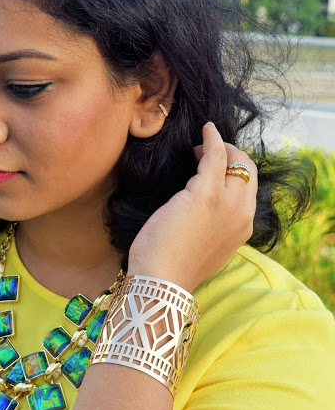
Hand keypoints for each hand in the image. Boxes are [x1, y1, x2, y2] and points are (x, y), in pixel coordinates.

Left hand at [127, 122, 257, 291]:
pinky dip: (212, 139)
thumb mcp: (203, 246)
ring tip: (197, 149)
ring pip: (235, 161)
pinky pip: (216, 156)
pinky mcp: (206, 194)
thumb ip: (212, 227)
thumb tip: (202, 212)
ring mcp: (228, 204)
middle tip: (204, 154)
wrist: (161, 279)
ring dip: (219, 148)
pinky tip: (205, 130)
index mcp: (243, 230)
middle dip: (231, 156)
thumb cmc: (171, 265)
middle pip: (247, 172)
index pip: (248, 191)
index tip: (211, 167)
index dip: (233, 174)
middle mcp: (242, 215)